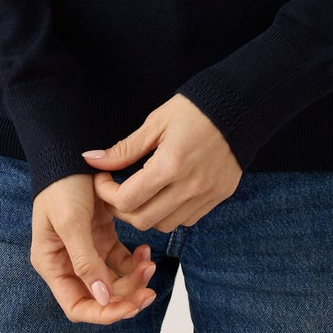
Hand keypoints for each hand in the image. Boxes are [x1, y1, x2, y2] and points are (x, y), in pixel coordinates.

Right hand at [30, 173, 158, 325]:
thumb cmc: (63, 185)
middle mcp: (67, 262)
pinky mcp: (101, 236)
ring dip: (133, 279)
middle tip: (149, 291)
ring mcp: (86, 250)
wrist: (72, 151)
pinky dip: (134, 260)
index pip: (77, 305)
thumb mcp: (71, 222)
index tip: (130, 306)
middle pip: (99, 297)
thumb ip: (85, 261)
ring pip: (114, 281)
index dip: (104, 313)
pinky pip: (121, 260)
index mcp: (52, 264)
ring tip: (150, 263)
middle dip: (125, 297)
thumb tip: (103, 298)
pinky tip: (145, 249)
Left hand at [81, 93, 241, 231]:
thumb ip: (124, 148)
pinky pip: (187, 220)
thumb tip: (92, 160)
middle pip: (142, 221)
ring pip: (164, 225)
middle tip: (117, 190)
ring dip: (146, 214)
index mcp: (170, 165)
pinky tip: (167, 193)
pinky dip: (170, 213)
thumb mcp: (156, 123)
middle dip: (122, 210)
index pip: (127, 200)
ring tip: (142, 191)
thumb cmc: (195, 110)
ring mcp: (207, 195)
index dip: (107, 194)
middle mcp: (190, 187)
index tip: (104, 178)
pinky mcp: (218, 197)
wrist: (240, 107)